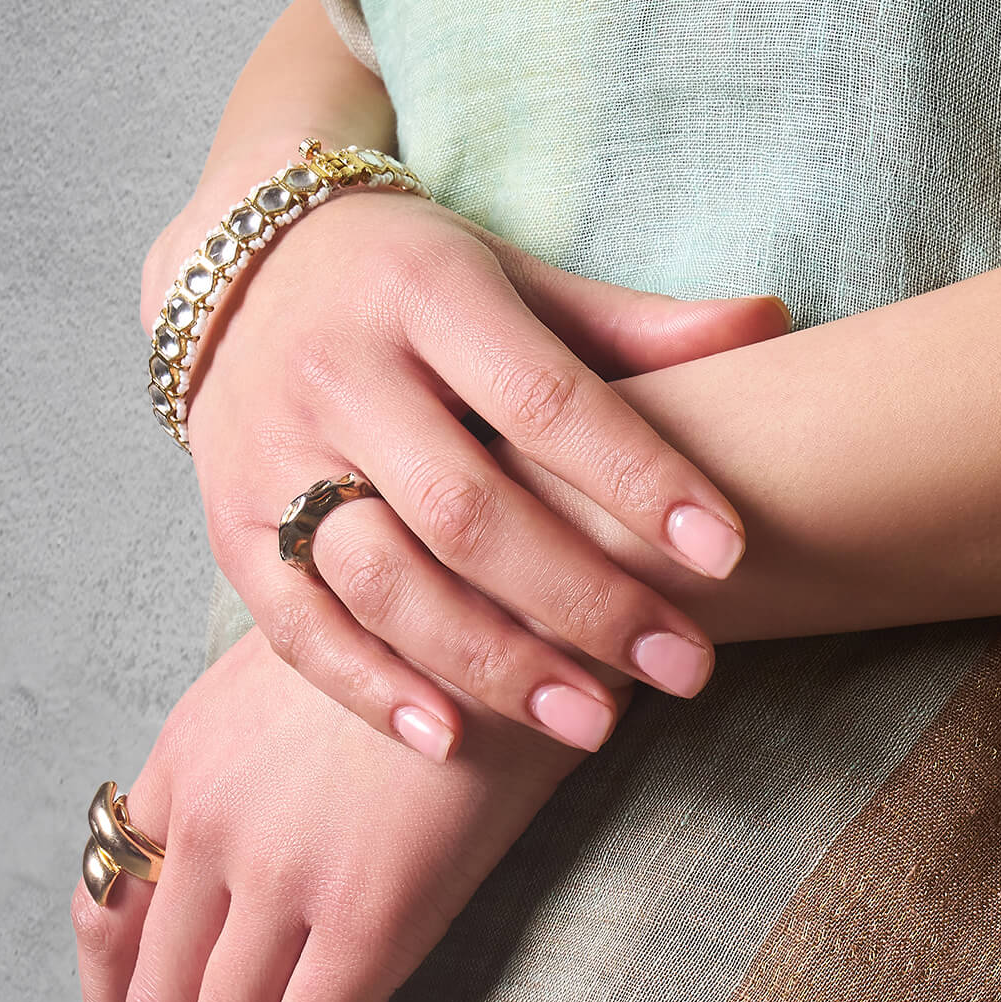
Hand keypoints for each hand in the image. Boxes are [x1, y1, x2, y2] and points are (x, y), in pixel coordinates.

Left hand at [71, 626, 582, 1001]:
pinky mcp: (368, 911)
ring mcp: (283, 868)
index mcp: (188, 755)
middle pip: (158, 991)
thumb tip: (253, 844)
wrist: (531, 616)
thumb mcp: (309, 665)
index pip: (104, 908)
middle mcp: (211, 817)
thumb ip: (255, 753)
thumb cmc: (444, 637)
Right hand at [170, 189, 785, 759]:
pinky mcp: (229, 526)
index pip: (547, 399)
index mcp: (428, 294)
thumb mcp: (518, 278)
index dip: (639, 480)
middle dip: (583, 600)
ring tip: (595, 722)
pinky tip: (455, 740)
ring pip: (382, 579)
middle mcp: (341, 372)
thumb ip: (632, 324)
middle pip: (466, 510)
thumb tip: (771, 322)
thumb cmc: (420, 280)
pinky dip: (372, 689)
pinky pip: (296, 625)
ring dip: (491, 663)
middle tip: (687, 668)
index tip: (727, 553)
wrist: (244, 260)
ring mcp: (274, 453)